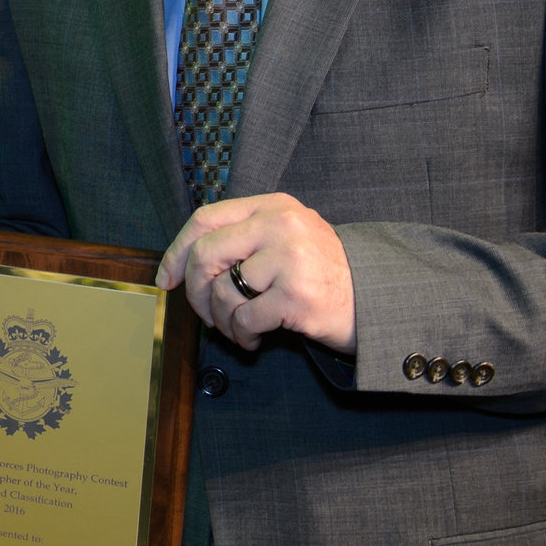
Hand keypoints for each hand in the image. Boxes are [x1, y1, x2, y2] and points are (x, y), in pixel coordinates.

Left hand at [158, 192, 354, 352]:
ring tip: (237, 328)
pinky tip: (254, 338)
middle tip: (205, 314)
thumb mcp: (289, 236)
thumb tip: (184, 262)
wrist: (377, 298)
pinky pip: (244, 319)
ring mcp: (290, 260)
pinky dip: (241, 336)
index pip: (205, 219)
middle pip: (206, 254)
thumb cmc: (323, 272)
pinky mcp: (296, 296)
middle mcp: (280, 226)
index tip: (167, 278)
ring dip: (221, 320)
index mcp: (273, 206)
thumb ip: (245, 236)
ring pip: (223, 290)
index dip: (177, 251)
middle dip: (196, 292)